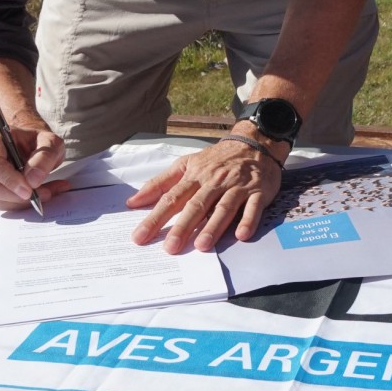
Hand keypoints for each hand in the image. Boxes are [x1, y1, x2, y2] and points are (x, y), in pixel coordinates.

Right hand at [0, 113, 69, 210]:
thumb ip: (45, 156)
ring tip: (45, 192)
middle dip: (19, 196)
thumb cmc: (35, 139)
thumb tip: (33, 180)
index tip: (30, 189)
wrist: (26, 142)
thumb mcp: (49, 141)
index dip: (9, 179)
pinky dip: (19, 204)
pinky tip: (35, 195)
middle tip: (45, 192)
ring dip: (22, 202)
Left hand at [126, 136, 283, 253]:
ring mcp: (237, 187)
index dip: (156, 217)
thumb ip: (160, 183)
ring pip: (223, 207)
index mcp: (195, 176)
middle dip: (183, 226)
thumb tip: (133, 201)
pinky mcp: (258, 192)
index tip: (140, 236)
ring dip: (213, 226)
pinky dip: (248, 220)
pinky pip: (253, 207)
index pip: (172, 198)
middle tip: (171, 247)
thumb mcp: (185, 164)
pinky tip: (241, 235)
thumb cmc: (216, 159)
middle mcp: (214, 182)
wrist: (253, 143)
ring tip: (202, 245)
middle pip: (197, 205)